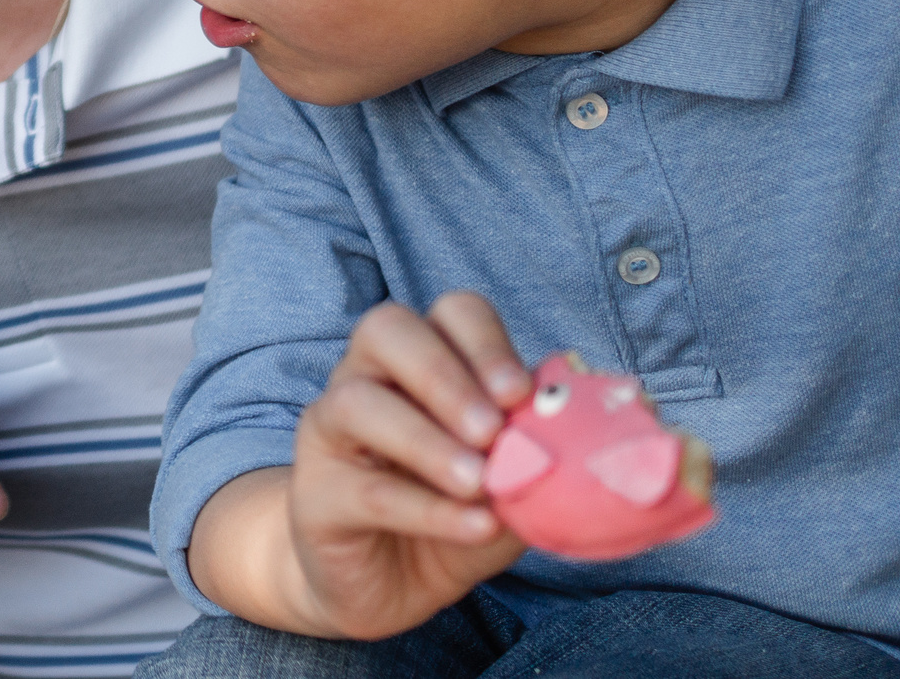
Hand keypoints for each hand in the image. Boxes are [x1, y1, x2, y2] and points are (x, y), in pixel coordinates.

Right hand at [193, 292, 532, 640]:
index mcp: (424, 361)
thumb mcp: (513, 485)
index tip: (522, 395)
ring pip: (357, 401)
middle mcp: (369, 376)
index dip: (487, 344)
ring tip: (479, 483)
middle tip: (492, 431)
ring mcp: (331, 430)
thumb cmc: (455, 520)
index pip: (452, 314)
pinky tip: (474, 526)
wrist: (389, 590)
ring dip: (426, 440)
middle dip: (444, 376)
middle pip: (386, 330)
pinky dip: (427, 509)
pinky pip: (366, 490)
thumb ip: (542, 455)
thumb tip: (591, 431)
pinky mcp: (314, 493)